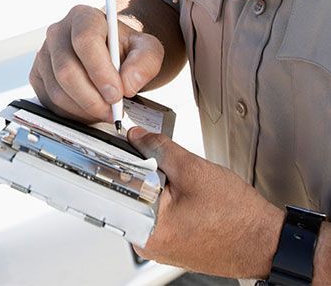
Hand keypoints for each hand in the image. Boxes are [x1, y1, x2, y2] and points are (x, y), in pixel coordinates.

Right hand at [29, 5, 163, 122]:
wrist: (111, 55)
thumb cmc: (126, 50)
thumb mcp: (147, 50)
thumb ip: (145, 62)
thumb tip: (128, 84)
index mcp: (83, 17)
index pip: (85, 41)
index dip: (100, 71)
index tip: (117, 93)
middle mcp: (58, 32)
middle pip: (66, 70)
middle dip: (92, 98)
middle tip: (113, 111)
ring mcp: (44, 54)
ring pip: (58, 90)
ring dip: (84, 109)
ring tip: (105, 111)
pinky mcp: (37, 76)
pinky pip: (50, 101)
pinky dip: (72, 113)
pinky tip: (89, 110)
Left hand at [128, 127, 284, 279]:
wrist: (264, 239)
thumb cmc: (237, 216)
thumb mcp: (193, 169)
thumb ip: (159, 148)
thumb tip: (137, 137)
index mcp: (148, 229)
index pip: (119, 185)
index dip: (123, 159)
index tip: (128, 146)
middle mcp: (149, 243)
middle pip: (130, 192)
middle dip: (144, 172)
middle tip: (166, 167)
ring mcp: (159, 244)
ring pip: (145, 200)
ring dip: (157, 183)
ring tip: (183, 184)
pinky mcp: (170, 242)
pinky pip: (158, 211)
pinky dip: (167, 196)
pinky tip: (186, 194)